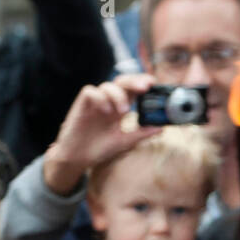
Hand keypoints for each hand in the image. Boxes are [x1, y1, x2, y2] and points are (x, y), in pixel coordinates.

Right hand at [43, 74, 159, 196]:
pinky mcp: (82, 104)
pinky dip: (100, 98)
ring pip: (107, 85)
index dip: (142, 83)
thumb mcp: (125, 141)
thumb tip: (161, 128)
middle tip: (145, 87)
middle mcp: (108, 102)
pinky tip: (105, 111)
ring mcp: (95, 102)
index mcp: (119, 108)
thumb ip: (141, 133)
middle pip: (121, 82)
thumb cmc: (99, 148)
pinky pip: (90, 92)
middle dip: (134, 81)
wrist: (78, 157)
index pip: (132, 89)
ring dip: (118, 95)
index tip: (153, 84)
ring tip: (123, 111)